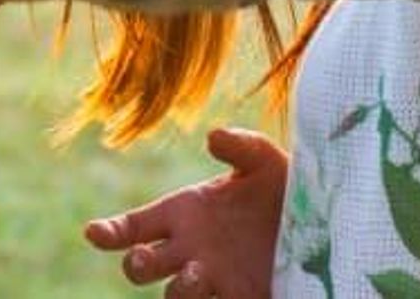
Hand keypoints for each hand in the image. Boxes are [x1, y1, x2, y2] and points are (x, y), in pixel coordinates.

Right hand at [83, 127, 287, 298]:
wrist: (326, 225)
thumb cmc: (285, 188)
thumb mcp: (265, 160)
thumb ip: (240, 145)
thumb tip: (212, 137)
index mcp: (185, 213)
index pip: (134, 227)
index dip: (110, 232)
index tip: (94, 233)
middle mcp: (190, 250)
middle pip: (141, 266)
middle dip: (136, 264)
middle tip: (145, 258)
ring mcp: (213, 280)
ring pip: (172, 297)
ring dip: (178, 290)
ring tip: (198, 273)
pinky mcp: (240, 298)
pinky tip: (216, 293)